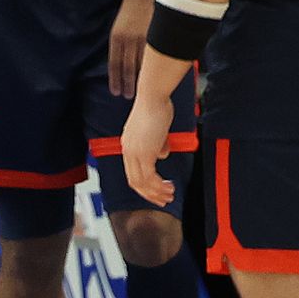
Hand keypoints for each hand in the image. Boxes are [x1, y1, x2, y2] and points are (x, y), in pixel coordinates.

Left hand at [108, 0, 155, 98]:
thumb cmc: (133, 8)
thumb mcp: (120, 25)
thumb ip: (121, 43)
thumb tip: (123, 62)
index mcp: (116, 37)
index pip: (114, 64)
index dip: (115, 79)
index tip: (115, 92)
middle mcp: (128, 40)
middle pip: (127, 68)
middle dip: (128, 84)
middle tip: (128, 96)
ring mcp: (144, 39)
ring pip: (142, 65)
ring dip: (141, 80)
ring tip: (141, 92)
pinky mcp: (156, 36)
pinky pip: (154, 56)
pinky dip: (154, 68)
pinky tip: (154, 77)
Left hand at [120, 93, 177, 207]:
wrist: (153, 97)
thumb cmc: (156, 107)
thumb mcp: (156, 129)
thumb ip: (157, 143)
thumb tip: (162, 154)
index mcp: (128, 145)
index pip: (132, 172)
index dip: (144, 185)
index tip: (157, 191)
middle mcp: (128, 150)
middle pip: (134, 181)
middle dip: (150, 194)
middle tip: (163, 200)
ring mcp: (134, 152)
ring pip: (142, 182)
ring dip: (156, 192)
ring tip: (170, 196)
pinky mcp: (144, 153)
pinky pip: (150, 177)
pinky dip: (159, 186)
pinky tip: (169, 187)